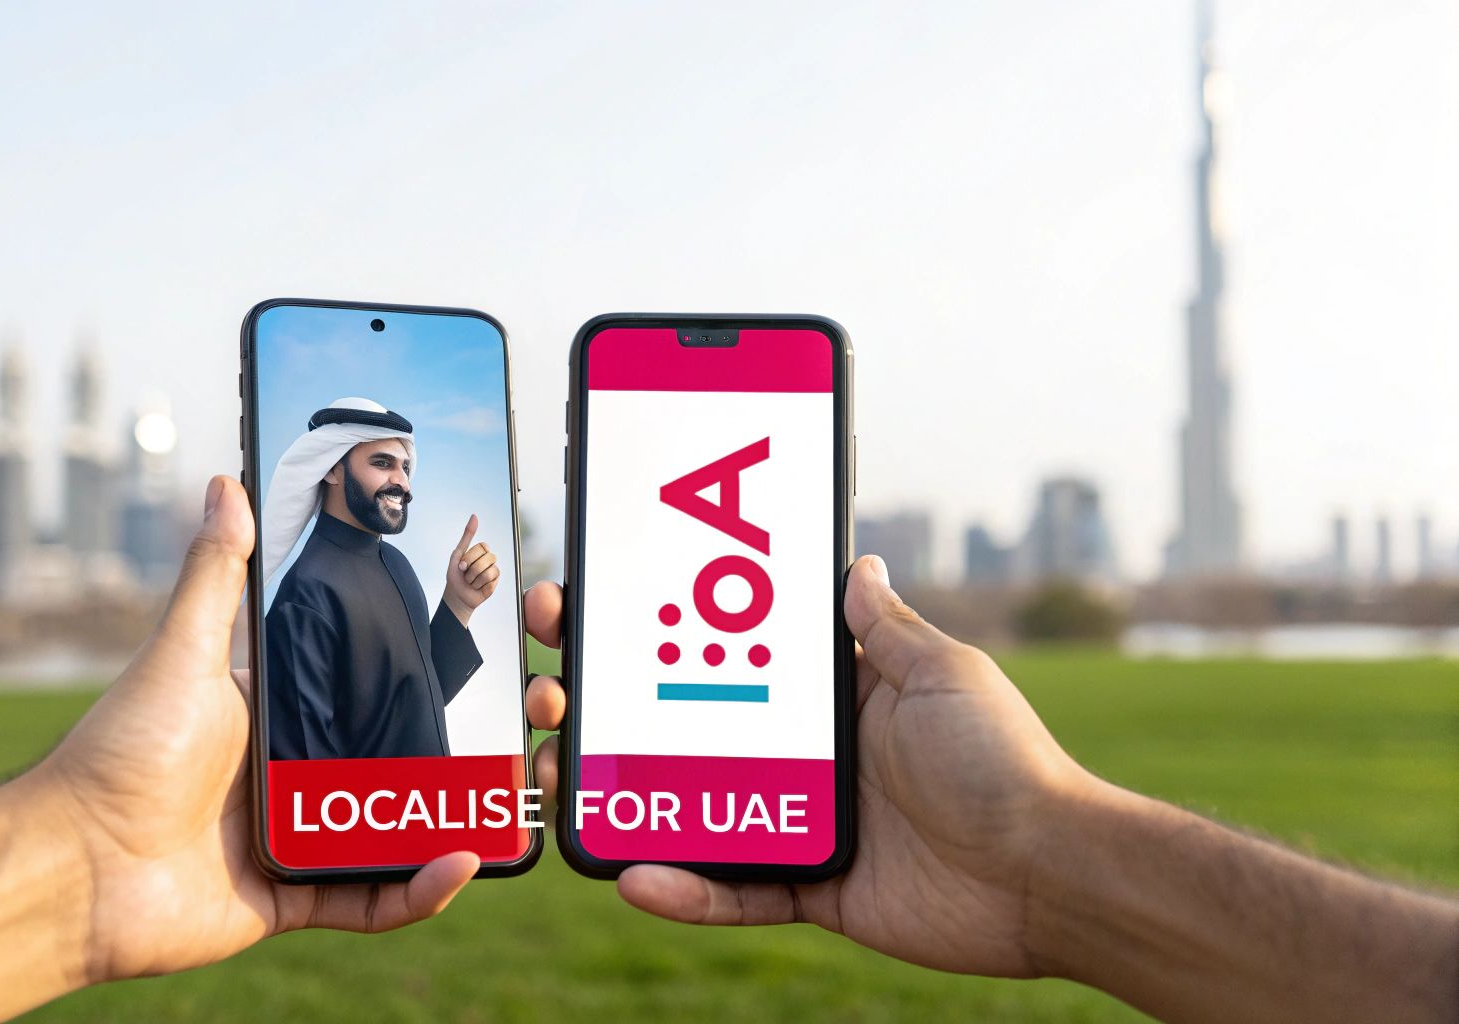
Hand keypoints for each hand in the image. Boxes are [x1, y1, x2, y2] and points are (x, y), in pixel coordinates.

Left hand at [27, 476, 478, 982]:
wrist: (75, 868)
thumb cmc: (119, 754)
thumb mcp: (182, 654)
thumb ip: (216, 576)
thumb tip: (226, 483)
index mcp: (264, 717)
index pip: (347, 693)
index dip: (400, 683)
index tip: (456, 663)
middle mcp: (280, 777)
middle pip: (379, 766)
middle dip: (441, 758)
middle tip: (505, 736)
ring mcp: (288, 840)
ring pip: (386, 832)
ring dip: (442, 823)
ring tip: (497, 804)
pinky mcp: (289, 899)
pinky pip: (368, 900)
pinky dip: (415, 891)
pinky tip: (456, 864)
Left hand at [442, 513, 499, 625]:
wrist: (457, 596)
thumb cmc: (456, 575)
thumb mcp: (458, 554)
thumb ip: (467, 535)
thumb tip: (475, 516)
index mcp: (480, 550)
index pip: (482, 547)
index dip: (470, 557)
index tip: (461, 565)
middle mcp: (488, 558)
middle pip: (487, 557)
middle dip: (472, 569)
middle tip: (466, 574)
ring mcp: (493, 569)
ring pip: (489, 570)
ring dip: (475, 579)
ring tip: (471, 582)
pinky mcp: (496, 581)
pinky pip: (491, 580)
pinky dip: (480, 585)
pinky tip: (478, 587)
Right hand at [522, 555, 1092, 977]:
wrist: (1048, 873)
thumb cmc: (1003, 761)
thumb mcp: (941, 673)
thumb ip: (886, 627)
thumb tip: (858, 563)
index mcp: (831, 693)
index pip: (727, 649)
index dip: (662, 628)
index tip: (596, 601)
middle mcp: (807, 752)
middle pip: (687, 723)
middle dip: (612, 701)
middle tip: (554, 682)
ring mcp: (801, 818)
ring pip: (690, 804)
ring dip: (622, 788)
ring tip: (562, 768)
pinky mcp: (809, 885)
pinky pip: (732, 889)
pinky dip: (683, 888)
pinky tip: (634, 873)